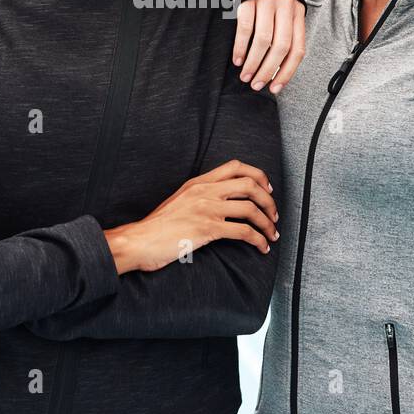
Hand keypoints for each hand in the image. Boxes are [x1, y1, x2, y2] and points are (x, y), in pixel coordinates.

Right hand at [109, 159, 278, 272]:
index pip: (236, 166)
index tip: (267, 190)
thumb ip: (199, 196)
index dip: (258, 175)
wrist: (139, 240)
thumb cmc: (157, 227)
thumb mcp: (179, 201)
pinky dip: (259, 240)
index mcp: (198, 182)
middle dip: (269, 201)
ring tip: (272, 235)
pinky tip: (261, 247)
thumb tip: (220, 202)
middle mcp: (205, 191)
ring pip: (251, 208)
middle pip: (250, 185)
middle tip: (274, 215)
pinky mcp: (207, 229)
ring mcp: (207, 209)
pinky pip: (244, 232)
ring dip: (267, 223)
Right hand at [233, 0, 305, 93]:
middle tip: (256, 85)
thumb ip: (285, 32)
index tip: (275, 88)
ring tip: (245, 76)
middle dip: (268, 70)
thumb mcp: (283, 9)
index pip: (298, 49)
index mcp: (298, 13)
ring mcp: (267, 1)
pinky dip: (240, 47)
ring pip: (263, 40)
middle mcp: (286, 7)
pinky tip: (237, 59)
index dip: (287, 72)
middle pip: (281, 47)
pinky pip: (245, 27)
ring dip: (253, 62)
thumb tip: (277, 69)